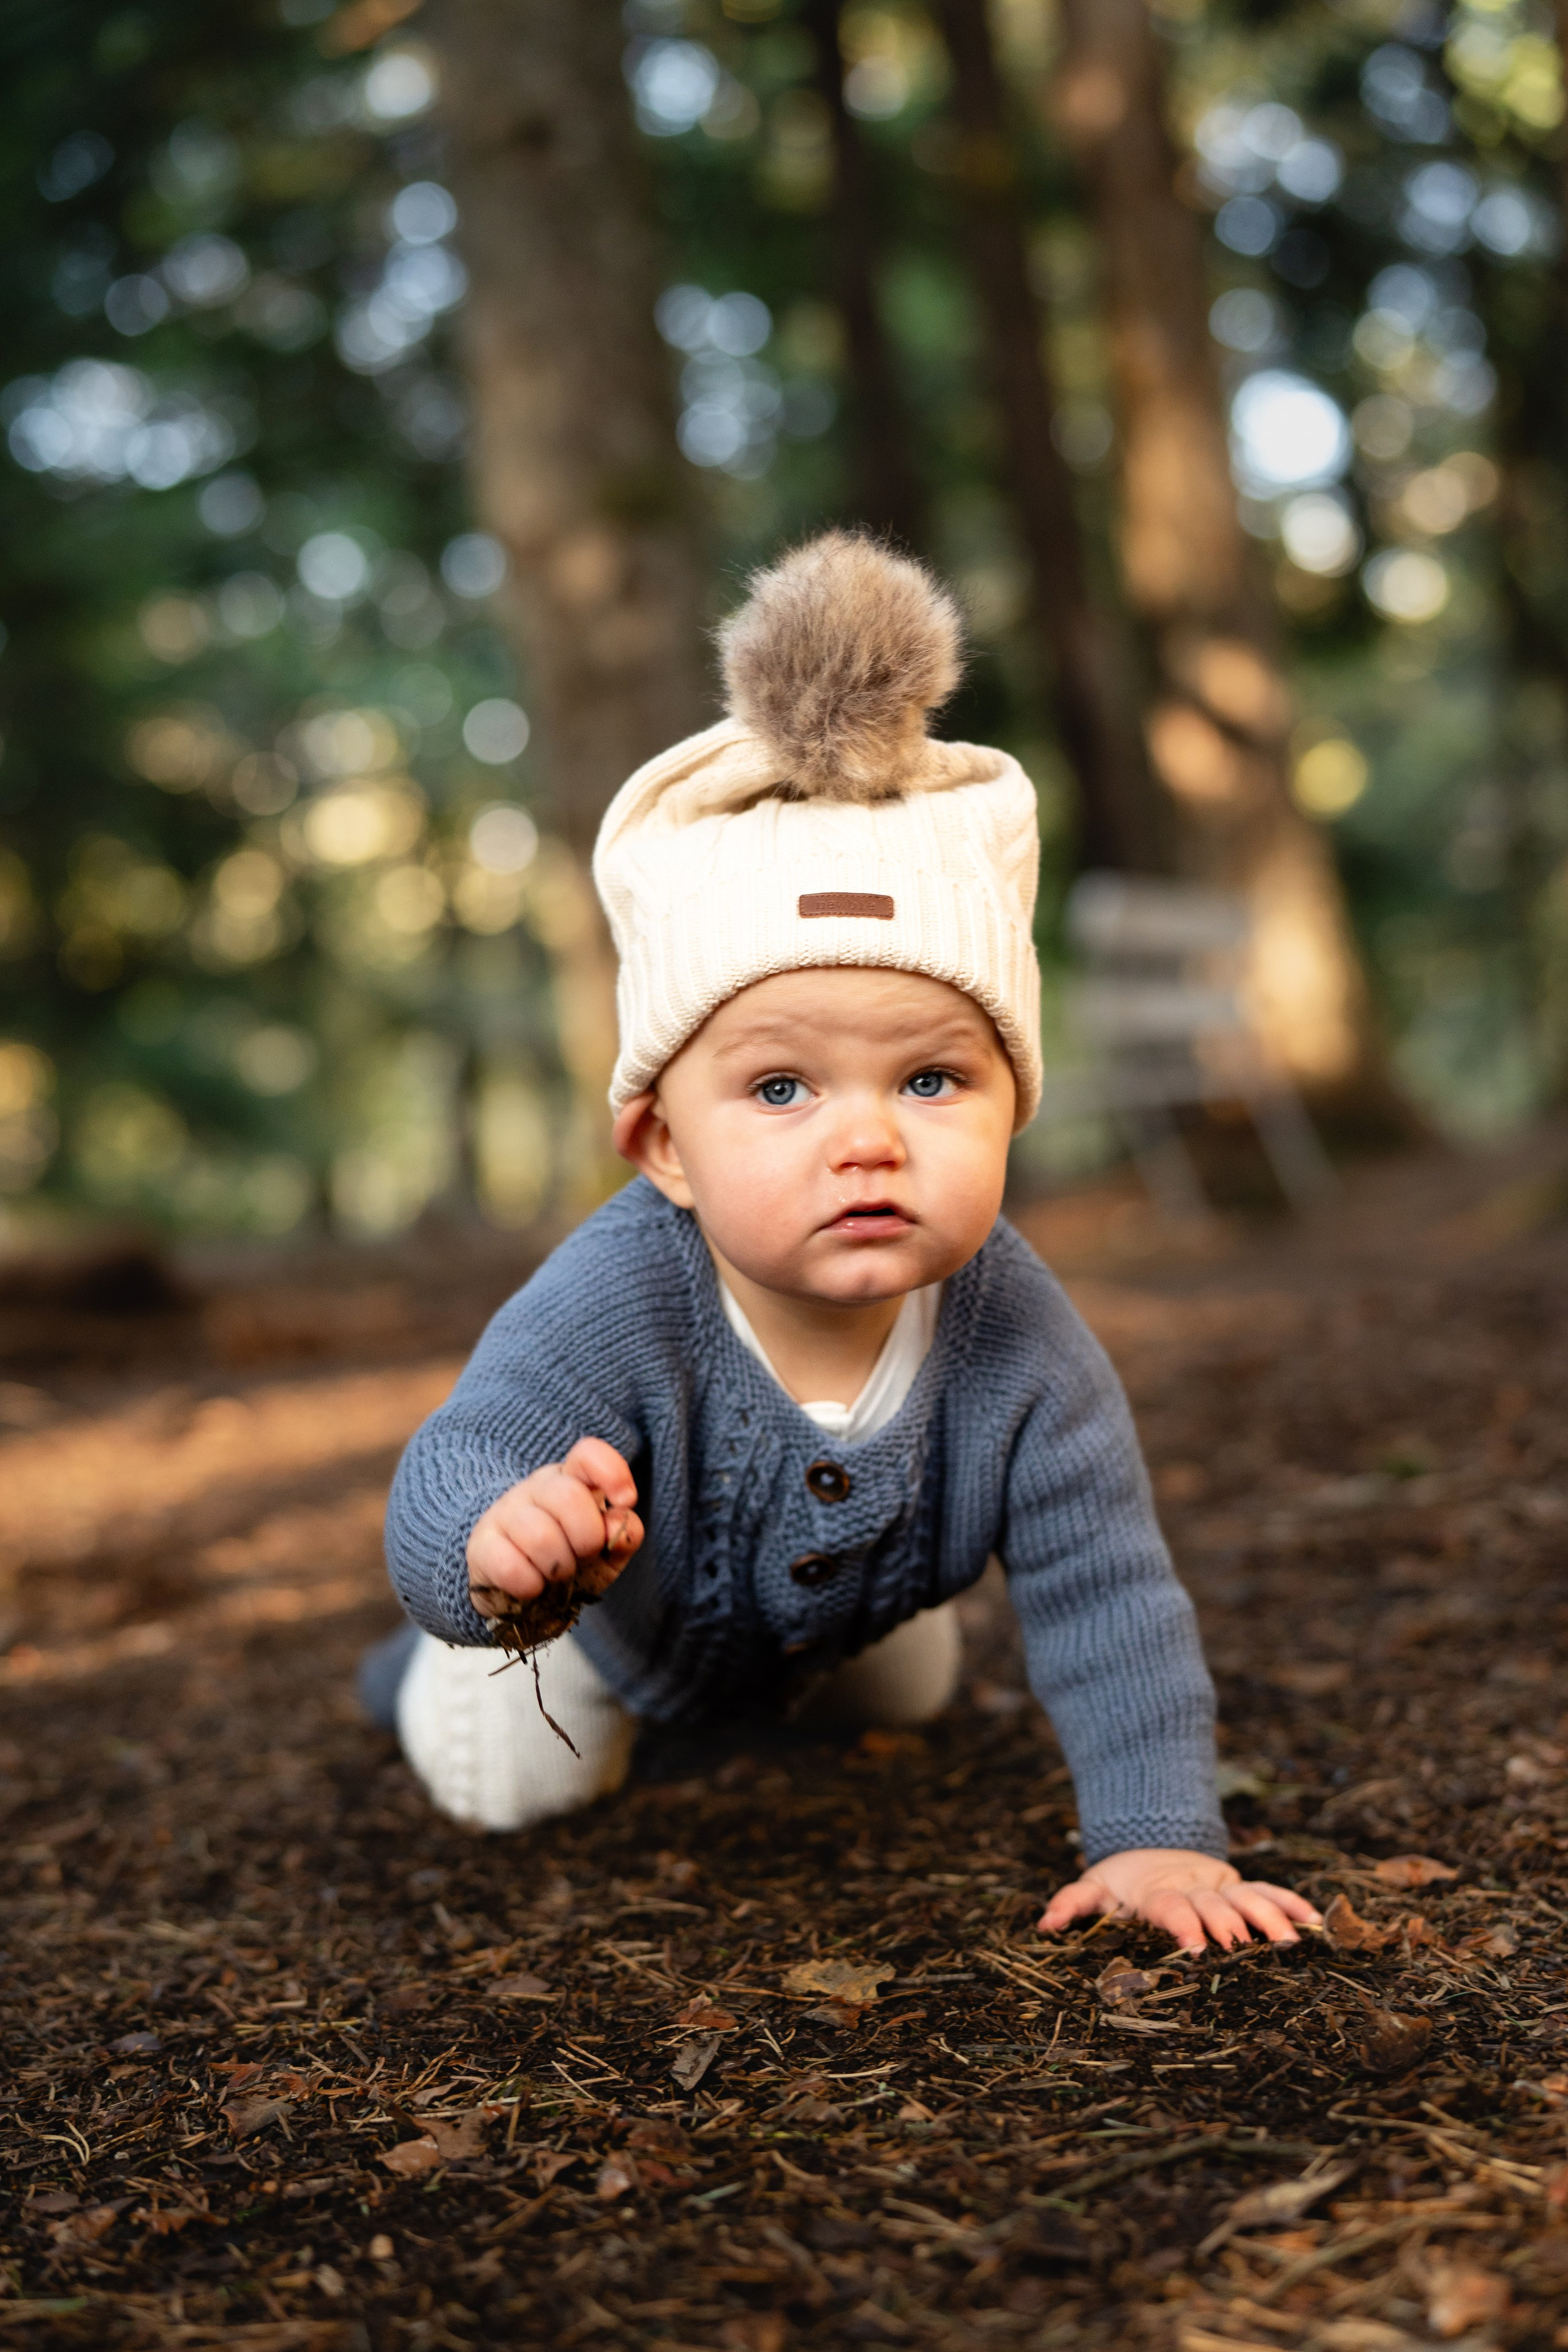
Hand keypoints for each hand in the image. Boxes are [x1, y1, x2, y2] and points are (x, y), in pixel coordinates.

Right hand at [466, 1437, 641, 1613]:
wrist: (520, 1596)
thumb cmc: (569, 1564)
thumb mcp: (606, 1553)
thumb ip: (623, 1534)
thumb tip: (619, 1523)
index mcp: (570, 1481)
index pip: (587, 1454)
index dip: (612, 1472)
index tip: (626, 1501)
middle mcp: (535, 1489)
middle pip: (569, 1496)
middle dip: (587, 1538)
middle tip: (582, 1556)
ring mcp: (504, 1513)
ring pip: (540, 1536)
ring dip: (559, 1567)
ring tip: (556, 1574)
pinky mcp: (481, 1545)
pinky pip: (512, 1567)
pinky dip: (531, 1586)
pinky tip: (532, 1586)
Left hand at [1037, 1847, 1320, 1953]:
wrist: (1149, 1843)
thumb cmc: (1120, 1881)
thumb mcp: (1093, 1886)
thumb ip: (1073, 1903)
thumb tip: (1045, 1925)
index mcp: (1158, 1893)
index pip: (1172, 1908)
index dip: (1184, 1925)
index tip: (1195, 1948)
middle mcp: (1195, 1888)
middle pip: (1216, 1906)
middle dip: (1231, 1927)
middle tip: (1247, 1951)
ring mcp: (1220, 1886)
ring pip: (1248, 1898)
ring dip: (1270, 1918)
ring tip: (1291, 1944)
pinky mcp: (1238, 1886)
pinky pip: (1268, 1891)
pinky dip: (1291, 1903)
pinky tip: (1316, 1922)